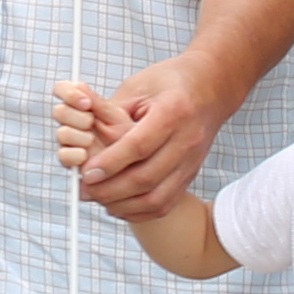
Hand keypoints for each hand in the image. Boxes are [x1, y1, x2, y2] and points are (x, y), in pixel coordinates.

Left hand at [79, 48, 242, 217]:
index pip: (139, 146)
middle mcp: (186, 141)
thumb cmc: (171, 81)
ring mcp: (191, 162)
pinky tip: (118, 205)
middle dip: (110, 189)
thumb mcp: (139, 85)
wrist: (212, 87)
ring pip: (156, 199)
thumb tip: (81, 133)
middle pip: (146, 177)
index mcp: (173, 112)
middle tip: (84, 189)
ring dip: (123, 205)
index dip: (110, 163)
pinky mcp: (190, 175)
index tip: (86, 172)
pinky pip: (165, 204)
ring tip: (98, 198)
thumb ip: (111, 110)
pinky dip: (139, 212)